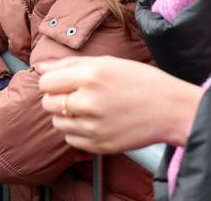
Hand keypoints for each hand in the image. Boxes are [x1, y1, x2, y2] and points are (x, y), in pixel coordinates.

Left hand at [38, 56, 202, 152]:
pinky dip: (77, 131)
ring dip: (65, 115)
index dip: (52, 81)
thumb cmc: (141, 81)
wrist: (171, 109)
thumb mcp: (107, 63)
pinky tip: (95, 122)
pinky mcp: (99, 145)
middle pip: (48, 103)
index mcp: (91, 76)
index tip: (63, 82)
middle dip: (57, 98)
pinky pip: (70, 139)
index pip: (46, 82)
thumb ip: (69, 64)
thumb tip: (38, 67)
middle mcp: (89, 101)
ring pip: (57, 123)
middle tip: (77, 95)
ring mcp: (94, 126)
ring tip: (87, 108)